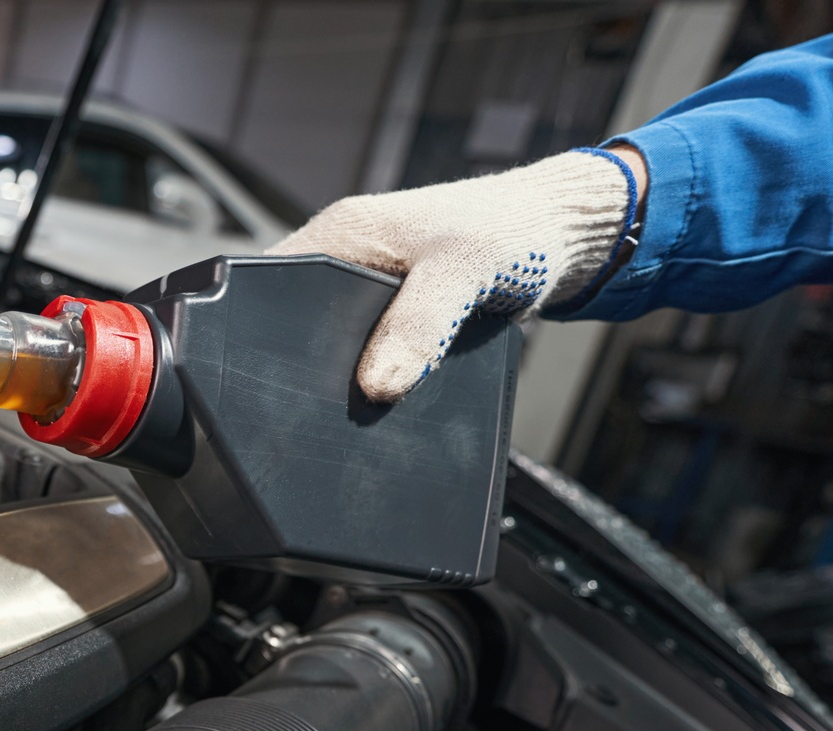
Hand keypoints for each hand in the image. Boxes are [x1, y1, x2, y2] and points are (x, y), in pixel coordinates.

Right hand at [267, 146, 644, 401]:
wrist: (567, 235)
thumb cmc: (517, 230)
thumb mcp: (463, 272)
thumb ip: (419, 324)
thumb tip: (374, 385)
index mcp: (340, 233)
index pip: (269, 284)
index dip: (264, 327)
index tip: (280, 372)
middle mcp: (345, 257)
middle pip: (294, 321)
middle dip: (308, 360)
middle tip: (329, 395)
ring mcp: (367, 287)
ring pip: (331, 342)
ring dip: (347, 370)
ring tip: (359, 397)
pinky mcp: (395, 312)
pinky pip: (368, 349)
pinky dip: (380, 370)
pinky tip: (390, 391)